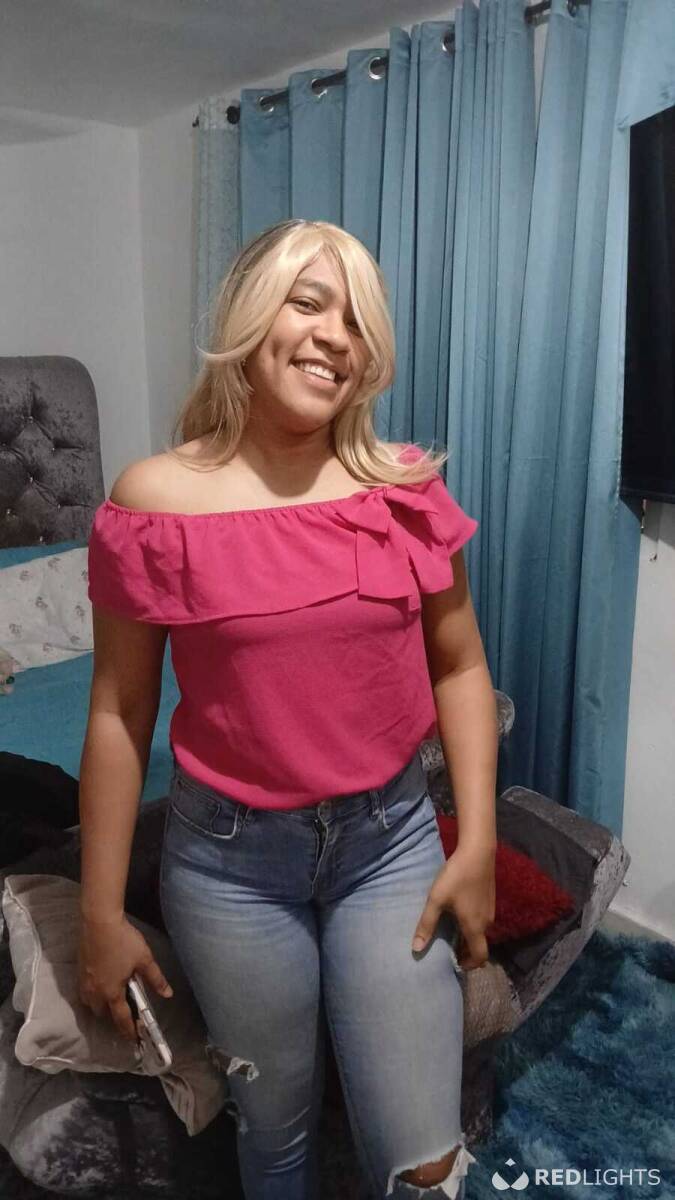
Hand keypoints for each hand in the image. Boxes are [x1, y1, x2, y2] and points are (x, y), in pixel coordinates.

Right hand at [78, 913, 172, 1041]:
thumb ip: (156, 979)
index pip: (121, 1018)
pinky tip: (99, 985)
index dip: (129, 1030)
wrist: (98, 921)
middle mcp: (95, 992)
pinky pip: (84, 991)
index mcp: (112, 992)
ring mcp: (84, 981)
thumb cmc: (123, 940)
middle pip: (102, 1013)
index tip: (134, 1039)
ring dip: (100, 1006)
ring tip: (111, 1001)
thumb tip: (168, 994)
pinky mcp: (79, 970)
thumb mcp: (144, 959)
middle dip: (112, 1018)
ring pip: (90, 1003)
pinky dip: (92, 994)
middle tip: (124, 1015)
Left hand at [411, 843, 495, 970]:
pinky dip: (472, 924)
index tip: (456, 964)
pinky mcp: (490, 899)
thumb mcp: (437, 900)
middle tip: (449, 950)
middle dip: (466, 951)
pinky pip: (482, 920)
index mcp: (475, 927)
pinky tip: (459, 912)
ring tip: (451, 932)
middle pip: (479, 945)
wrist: (478, 852)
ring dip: (469, 937)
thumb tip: (416, 949)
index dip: (470, 965)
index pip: (479, 957)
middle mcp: (486, 922)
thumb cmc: (456, 877)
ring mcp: (490, 910)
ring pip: (481, 932)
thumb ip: (426, 924)